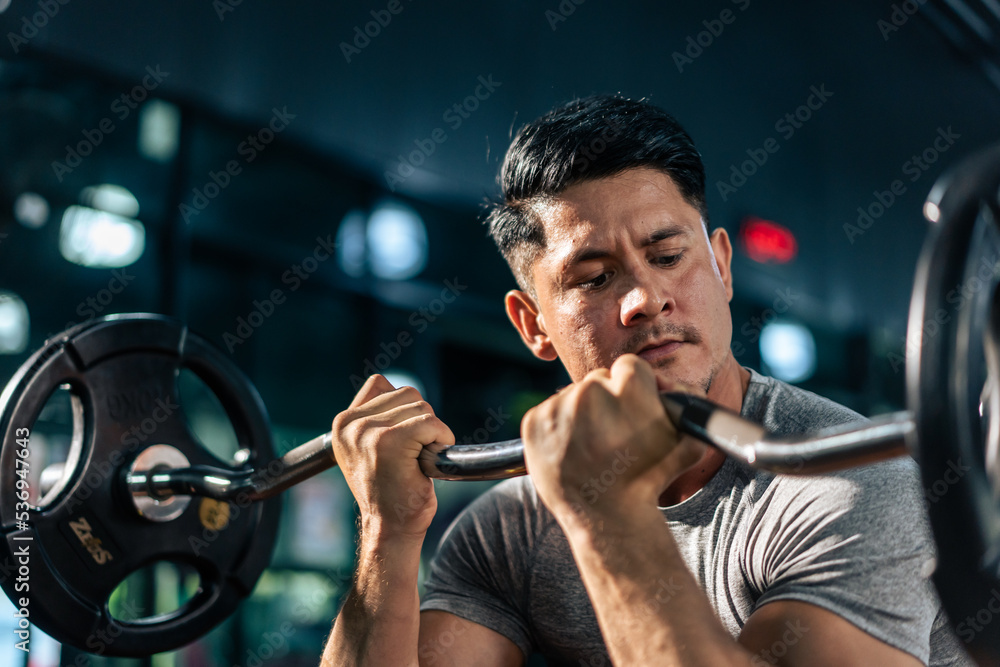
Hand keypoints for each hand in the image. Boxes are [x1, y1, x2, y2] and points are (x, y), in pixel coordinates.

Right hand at [331, 374, 454, 538]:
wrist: (390, 529)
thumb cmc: (390, 490)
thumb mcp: (369, 447)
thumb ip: (375, 415)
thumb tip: (392, 384)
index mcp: (343, 423)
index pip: (382, 384)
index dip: (403, 410)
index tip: (402, 441)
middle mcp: (350, 424)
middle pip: (407, 393)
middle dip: (421, 420)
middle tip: (412, 454)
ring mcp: (367, 432)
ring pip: (421, 406)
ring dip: (432, 432)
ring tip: (417, 460)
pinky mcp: (389, 442)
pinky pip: (431, 424)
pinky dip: (441, 440)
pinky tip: (428, 462)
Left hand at [521, 355, 704, 522]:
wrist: (608, 517)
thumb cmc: (650, 480)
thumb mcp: (687, 443)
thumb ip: (688, 404)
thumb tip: (672, 386)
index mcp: (627, 385)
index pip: (628, 367)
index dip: (633, 389)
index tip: (632, 410)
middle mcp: (589, 390)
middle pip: (598, 380)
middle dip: (606, 400)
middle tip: (612, 433)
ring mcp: (557, 407)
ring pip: (571, 397)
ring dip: (580, 415)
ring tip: (592, 448)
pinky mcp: (533, 424)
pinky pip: (548, 413)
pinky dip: (556, 428)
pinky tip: (571, 451)